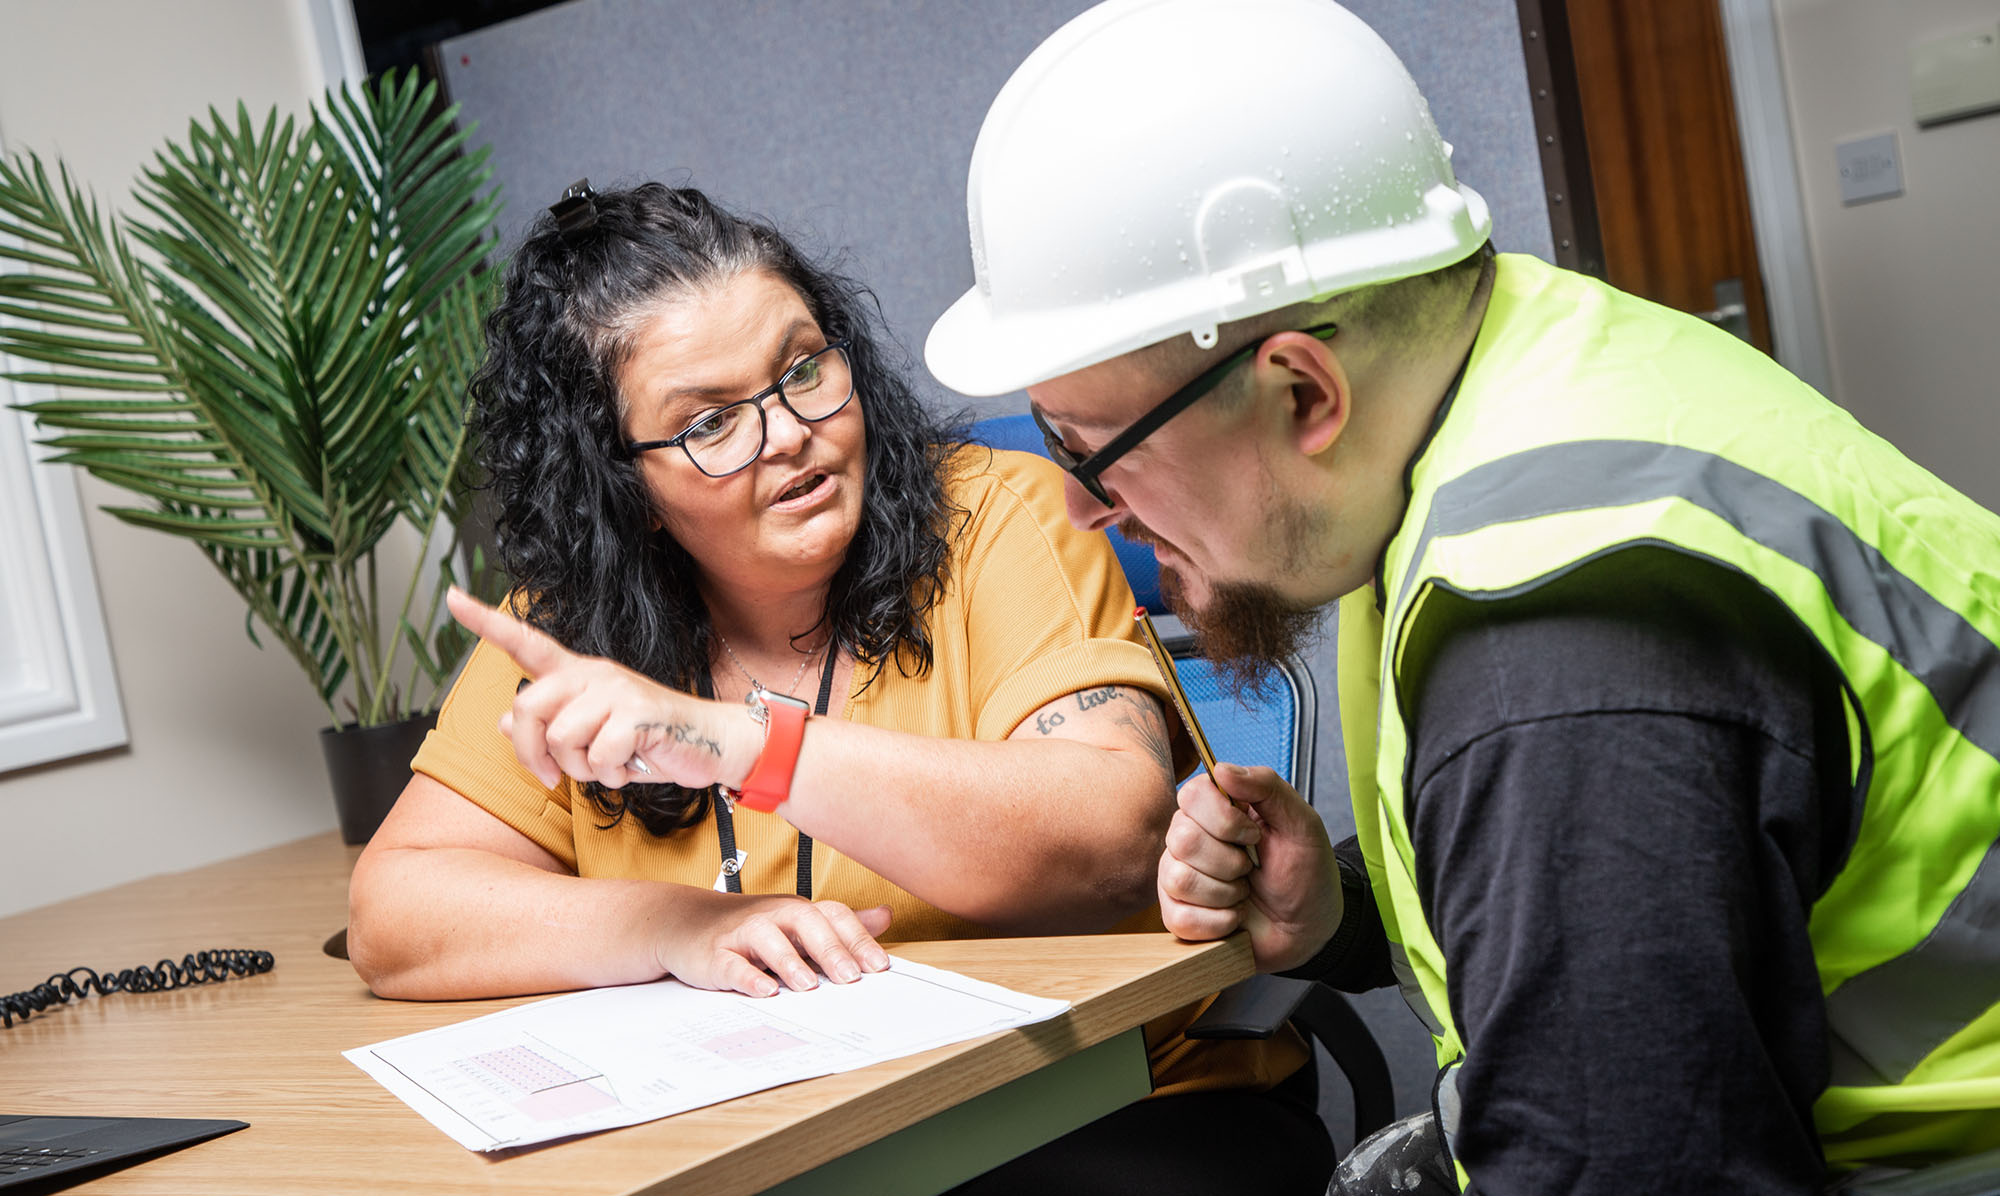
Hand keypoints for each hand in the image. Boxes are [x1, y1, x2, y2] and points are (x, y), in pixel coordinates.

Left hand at [446, 587, 757, 790]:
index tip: (451, 598)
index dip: (485, 622)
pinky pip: (597, 756)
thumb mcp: (592, 736)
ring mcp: (616, 691)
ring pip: (561, 739)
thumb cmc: (647, 741)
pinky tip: (632, 765)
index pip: (526, 643)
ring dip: (580, 770)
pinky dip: (611, 775)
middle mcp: (593, 674)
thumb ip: (548, 728)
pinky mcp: (637, 713)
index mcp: (578, 675)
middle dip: (531, 753)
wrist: (708, 745)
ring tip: (609, 765)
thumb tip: (501, 723)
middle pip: (526, 707)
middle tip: (551, 777)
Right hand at [664, 892, 894, 997]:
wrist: (687, 924)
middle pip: (806, 922)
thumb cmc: (751, 928)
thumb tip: (885, 916)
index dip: (858, 939)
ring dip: (790, 961)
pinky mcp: (715, 954)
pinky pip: (732, 963)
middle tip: (852, 977)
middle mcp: (774, 915)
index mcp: (798, 910)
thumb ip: (840, 925)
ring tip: (809, 986)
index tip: (880, 967)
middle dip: (831, 949)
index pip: (834, 916)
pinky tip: (764, 991)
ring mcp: (743, 932)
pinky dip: (747, 976)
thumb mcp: (797, 923)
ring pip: (768, 938)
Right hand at [1157, 762, 1342, 972]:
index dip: (1223, 819)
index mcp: (1216, 808)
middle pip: (1182, 839)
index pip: (1191, 795)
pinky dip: (1218, 921)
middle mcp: (1190, 838)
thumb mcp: (1301, 823)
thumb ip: (1267, 786)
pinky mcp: (1178, 914)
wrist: (1309, 928)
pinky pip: (1179, 917)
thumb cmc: (1305, 873)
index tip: (1255, 834)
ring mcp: (1180, 876)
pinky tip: (1234, 916)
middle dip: (1230, 861)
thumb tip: (1220, 768)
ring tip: (1244, 893)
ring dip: (1225, 893)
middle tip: (1252, 868)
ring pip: (1179, 879)